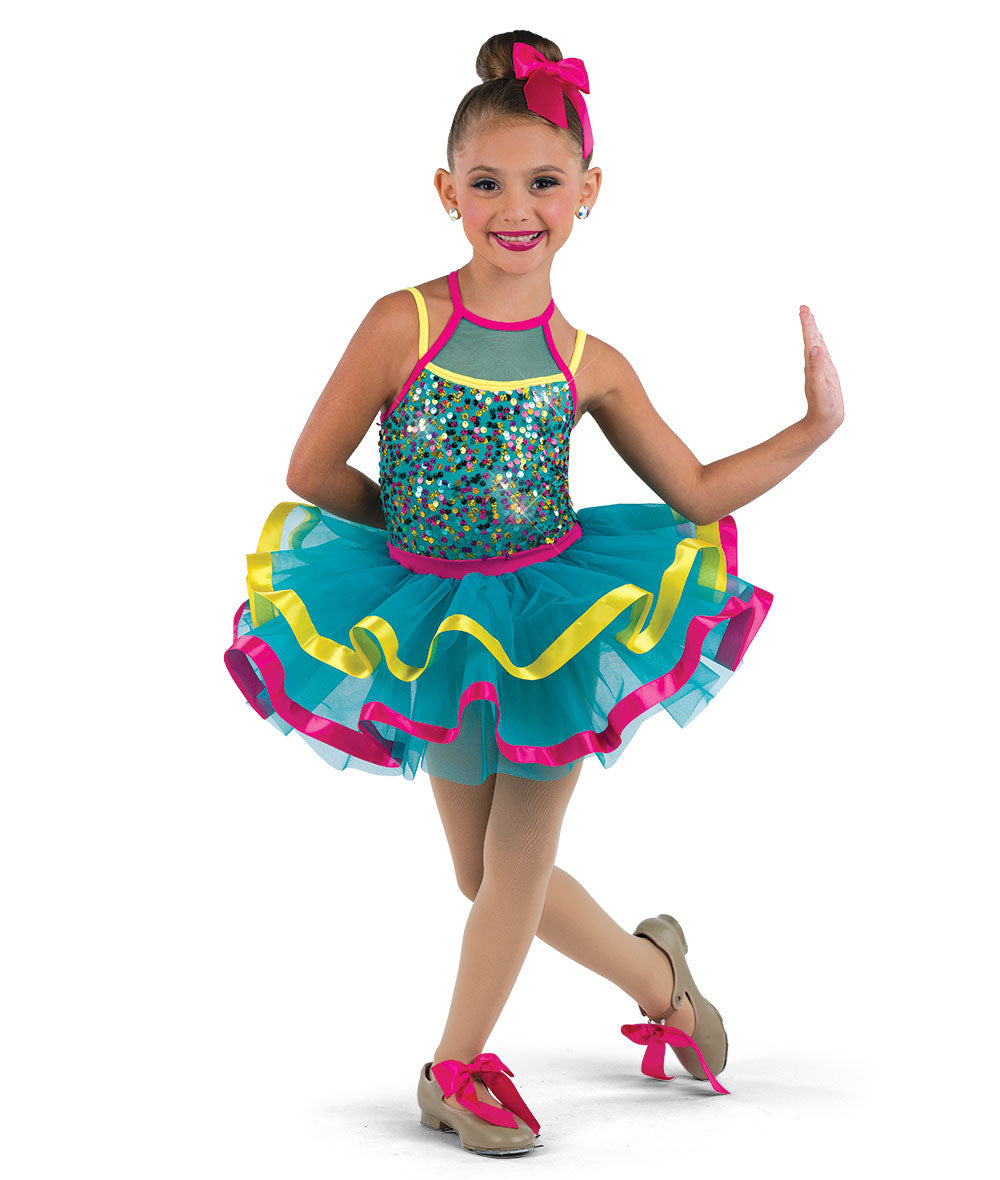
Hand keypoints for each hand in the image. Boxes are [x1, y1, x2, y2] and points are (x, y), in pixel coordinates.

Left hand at [799, 306, 843, 441]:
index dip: (807, 324)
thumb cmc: (823, 407)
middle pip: (811, 339)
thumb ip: (817, 368)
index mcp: (813, 364)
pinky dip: (821, 346)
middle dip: (809, 323)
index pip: (810, 340)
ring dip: (813, 332)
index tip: (803, 310)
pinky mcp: (827, 375)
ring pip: (817, 346)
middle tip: (804, 308)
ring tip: (810, 319)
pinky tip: (819, 344)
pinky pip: (823, 356)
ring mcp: (821, 369)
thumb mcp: (820, 387)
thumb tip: (815, 348)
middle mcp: (815, 364)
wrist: (823, 422)